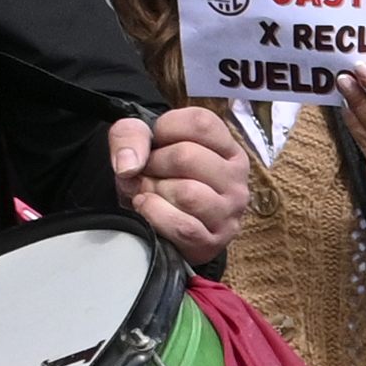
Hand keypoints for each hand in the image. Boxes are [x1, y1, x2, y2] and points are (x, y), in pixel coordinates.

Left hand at [115, 103, 248, 263]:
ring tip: (147, 192)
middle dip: (153, 164)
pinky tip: (147, 209)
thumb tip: (129, 165)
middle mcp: (236, 178)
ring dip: (154, 191)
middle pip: (187, 156)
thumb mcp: (141, 146)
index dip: (165, 129)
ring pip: (187, 193)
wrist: (159, 225)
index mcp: (227, 148)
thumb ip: (129, 136)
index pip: (200, 123)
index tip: (156, 143)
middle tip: (145, 172)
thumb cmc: (157, 178)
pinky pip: (182, 227)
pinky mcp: (214, 242)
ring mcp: (229, 212)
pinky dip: (155, 216)